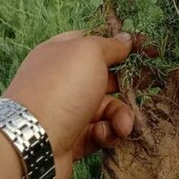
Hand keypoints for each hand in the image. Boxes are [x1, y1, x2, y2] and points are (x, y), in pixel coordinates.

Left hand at [3, 31, 133, 178]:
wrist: (31, 142)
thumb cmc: (62, 87)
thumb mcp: (89, 53)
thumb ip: (111, 45)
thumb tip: (126, 37)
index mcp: (62, 52)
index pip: (94, 42)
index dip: (119, 45)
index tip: (145, 50)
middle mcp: (63, 79)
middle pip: (104, 76)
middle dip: (126, 84)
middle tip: (148, 86)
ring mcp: (67, 109)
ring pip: (105, 107)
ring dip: (119, 115)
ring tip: (123, 125)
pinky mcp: (71, 138)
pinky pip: (98, 131)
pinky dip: (105, 133)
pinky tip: (102, 135)